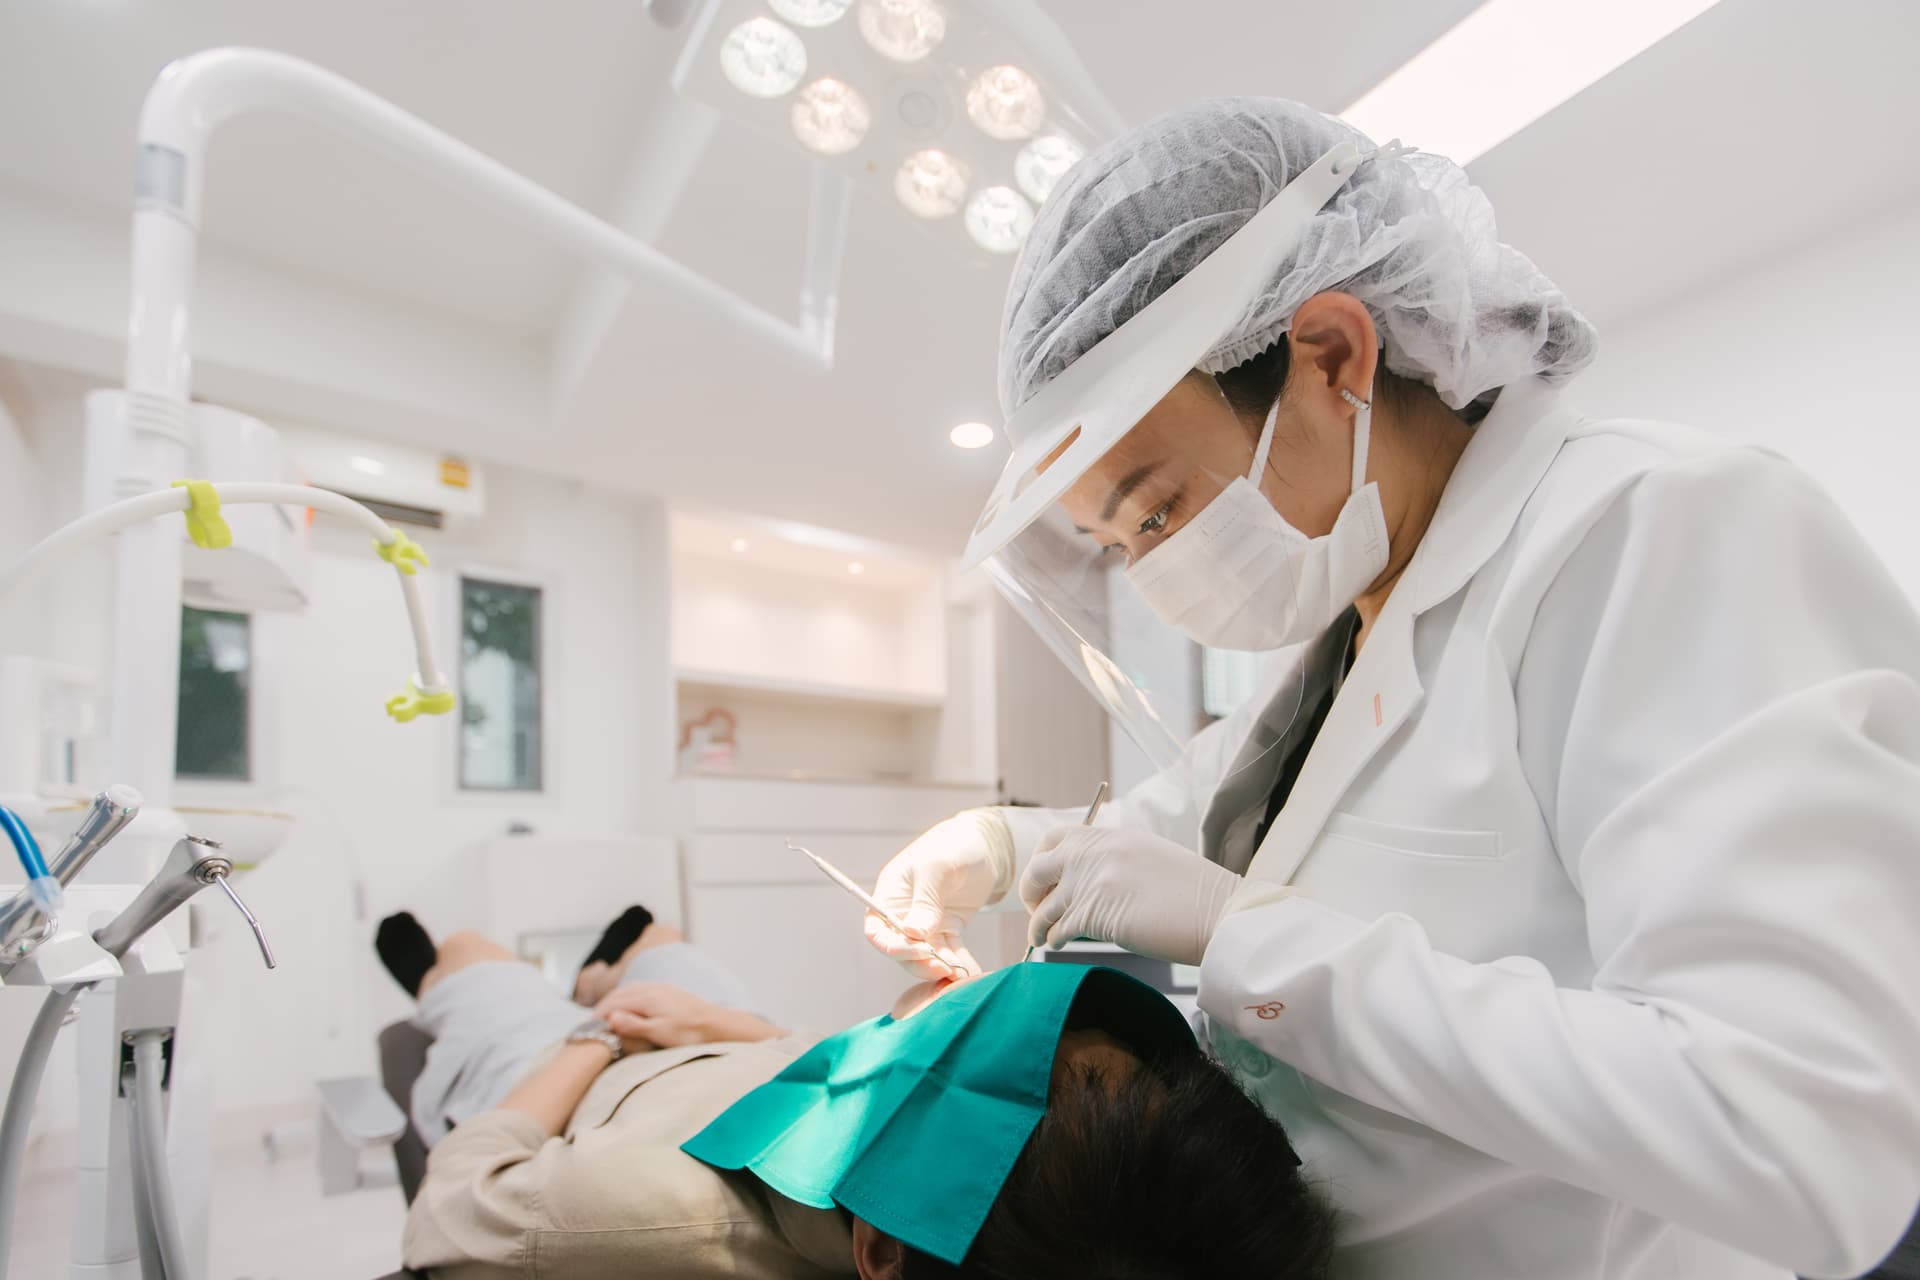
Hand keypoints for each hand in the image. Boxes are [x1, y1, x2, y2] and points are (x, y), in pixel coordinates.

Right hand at [592, 982, 729, 1049]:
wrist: (717, 1024)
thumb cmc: (689, 1032)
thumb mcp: (659, 1033)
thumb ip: (634, 1025)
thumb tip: (610, 1018)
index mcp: (648, 998)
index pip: (614, 1003)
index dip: (599, 1015)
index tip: (587, 1027)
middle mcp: (653, 988)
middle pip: (620, 994)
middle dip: (603, 1006)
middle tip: (591, 1022)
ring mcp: (662, 987)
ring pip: (631, 989)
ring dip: (615, 1000)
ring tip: (606, 1014)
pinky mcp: (670, 991)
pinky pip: (642, 989)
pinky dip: (629, 996)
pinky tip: (630, 1005)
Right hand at [864, 810, 1014, 979]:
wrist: (984, 844)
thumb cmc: (952, 847)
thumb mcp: (936, 868)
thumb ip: (925, 901)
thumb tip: (914, 935)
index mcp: (890, 896)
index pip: (878, 931)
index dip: (893, 947)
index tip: (919, 950)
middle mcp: (904, 913)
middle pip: (902, 950)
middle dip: (920, 963)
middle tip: (944, 968)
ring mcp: (927, 923)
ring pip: (926, 956)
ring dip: (941, 967)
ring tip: (961, 975)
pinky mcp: (948, 928)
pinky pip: (951, 951)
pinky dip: (959, 963)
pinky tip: (971, 973)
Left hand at [1018, 827, 1242, 965]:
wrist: (1217, 912)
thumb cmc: (1193, 893)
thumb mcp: (1149, 856)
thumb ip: (1113, 859)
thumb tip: (1086, 877)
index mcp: (1109, 836)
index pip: (1055, 838)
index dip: (1042, 860)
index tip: (1044, 879)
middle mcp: (1095, 853)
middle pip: (1038, 869)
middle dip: (1031, 891)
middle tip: (1036, 907)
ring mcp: (1092, 882)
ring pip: (1044, 906)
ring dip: (1038, 925)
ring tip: (1039, 936)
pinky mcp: (1094, 914)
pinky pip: (1057, 928)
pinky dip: (1053, 938)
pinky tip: (1057, 944)